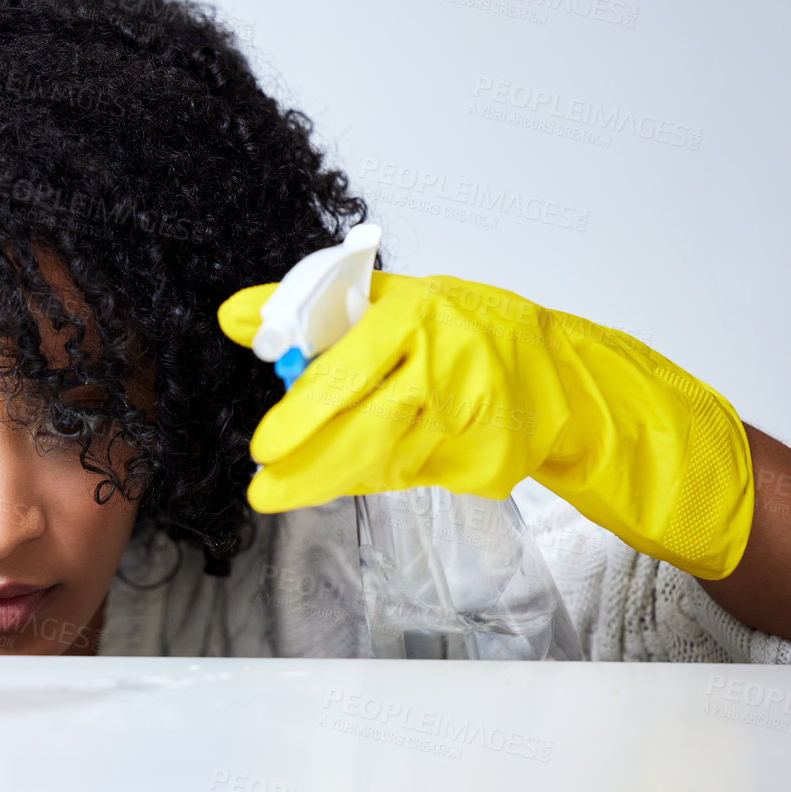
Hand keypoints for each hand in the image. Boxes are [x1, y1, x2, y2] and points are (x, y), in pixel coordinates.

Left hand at [217, 270, 754, 579]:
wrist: (559, 371)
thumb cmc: (463, 326)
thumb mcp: (389, 299)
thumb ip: (309, 309)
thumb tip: (232, 316)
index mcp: (417, 316)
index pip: (347, 373)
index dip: (301, 416)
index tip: (263, 448)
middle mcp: (447, 369)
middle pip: (366, 432)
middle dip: (309, 470)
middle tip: (264, 492)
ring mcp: (472, 422)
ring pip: (386, 464)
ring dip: (336, 477)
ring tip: (295, 484)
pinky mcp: (487, 464)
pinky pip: (414, 478)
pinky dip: (379, 476)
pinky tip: (359, 470)